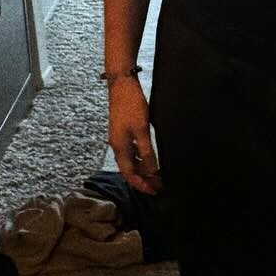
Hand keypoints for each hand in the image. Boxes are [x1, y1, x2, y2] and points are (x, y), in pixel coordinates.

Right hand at [108, 77, 160, 193]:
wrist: (121, 84)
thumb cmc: (131, 105)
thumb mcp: (142, 130)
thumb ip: (147, 152)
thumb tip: (153, 171)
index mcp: (120, 147)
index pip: (129, 174)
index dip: (142, 184)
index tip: (155, 191)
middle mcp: (117, 146)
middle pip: (129, 170)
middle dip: (143, 180)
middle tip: (158, 186)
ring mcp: (119, 139)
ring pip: (130, 161)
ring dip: (142, 170)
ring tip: (156, 175)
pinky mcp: (123, 132)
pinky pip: (131, 152)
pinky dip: (140, 159)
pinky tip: (150, 158)